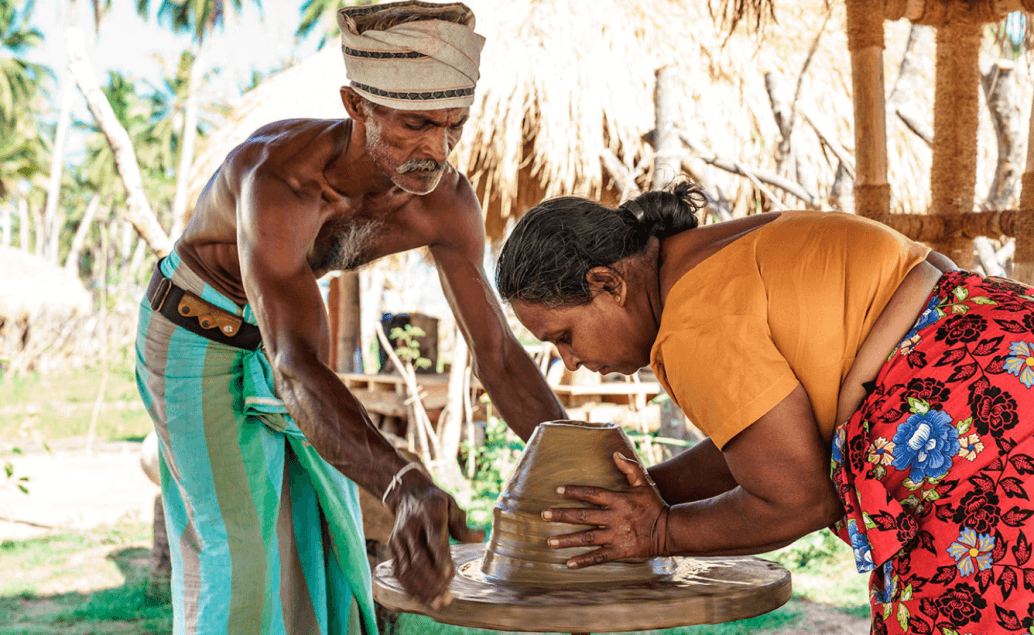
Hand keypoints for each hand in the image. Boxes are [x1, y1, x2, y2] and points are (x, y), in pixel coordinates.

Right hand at [388, 480, 483, 608]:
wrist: (407, 493)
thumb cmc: (435, 503)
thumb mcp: (452, 506)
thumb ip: (463, 526)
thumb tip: (480, 537)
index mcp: (431, 514)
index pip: (435, 539)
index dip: (441, 559)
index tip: (449, 577)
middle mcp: (412, 527)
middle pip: (420, 559)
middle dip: (432, 582)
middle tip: (446, 600)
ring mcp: (400, 538)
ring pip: (408, 568)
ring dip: (421, 588)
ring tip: (436, 603)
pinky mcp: (392, 546)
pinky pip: (398, 569)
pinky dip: (408, 585)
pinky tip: (419, 597)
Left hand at [541, 452, 669, 568]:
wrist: (669, 530)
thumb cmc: (654, 504)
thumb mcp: (643, 483)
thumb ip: (629, 468)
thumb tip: (615, 454)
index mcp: (618, 500)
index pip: (592, 494)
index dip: (575, 491)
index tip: (558, 490)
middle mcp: (614, 518)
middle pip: (583, 516)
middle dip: (562, 515)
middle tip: (544, 514)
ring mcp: (616, 536)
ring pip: (587, 538)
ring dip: (567, 539)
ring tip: (550, 541)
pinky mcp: (620, 551)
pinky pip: (599, 557)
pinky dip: (584, 561)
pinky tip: (568, 563)